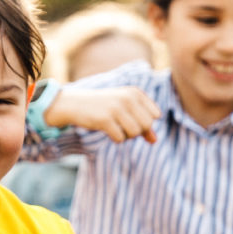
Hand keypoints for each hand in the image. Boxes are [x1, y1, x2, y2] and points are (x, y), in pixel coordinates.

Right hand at [44, 85, 159, 142]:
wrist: (76, 104)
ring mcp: (116, 108)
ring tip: (117, 129)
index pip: (155, 115)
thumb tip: (155, 141)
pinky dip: (116, 139)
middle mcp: (127, 98)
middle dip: (137, 131)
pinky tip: (108, 131)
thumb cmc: (104, 107)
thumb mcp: (125, 110)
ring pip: (135, 133)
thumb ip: (142, 124)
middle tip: (124, 127)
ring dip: (127, 136)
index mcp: (135, 92)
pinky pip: (120, 138)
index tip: (132, 120)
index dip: (146, 123)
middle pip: (147, 125)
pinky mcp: (105, 120)